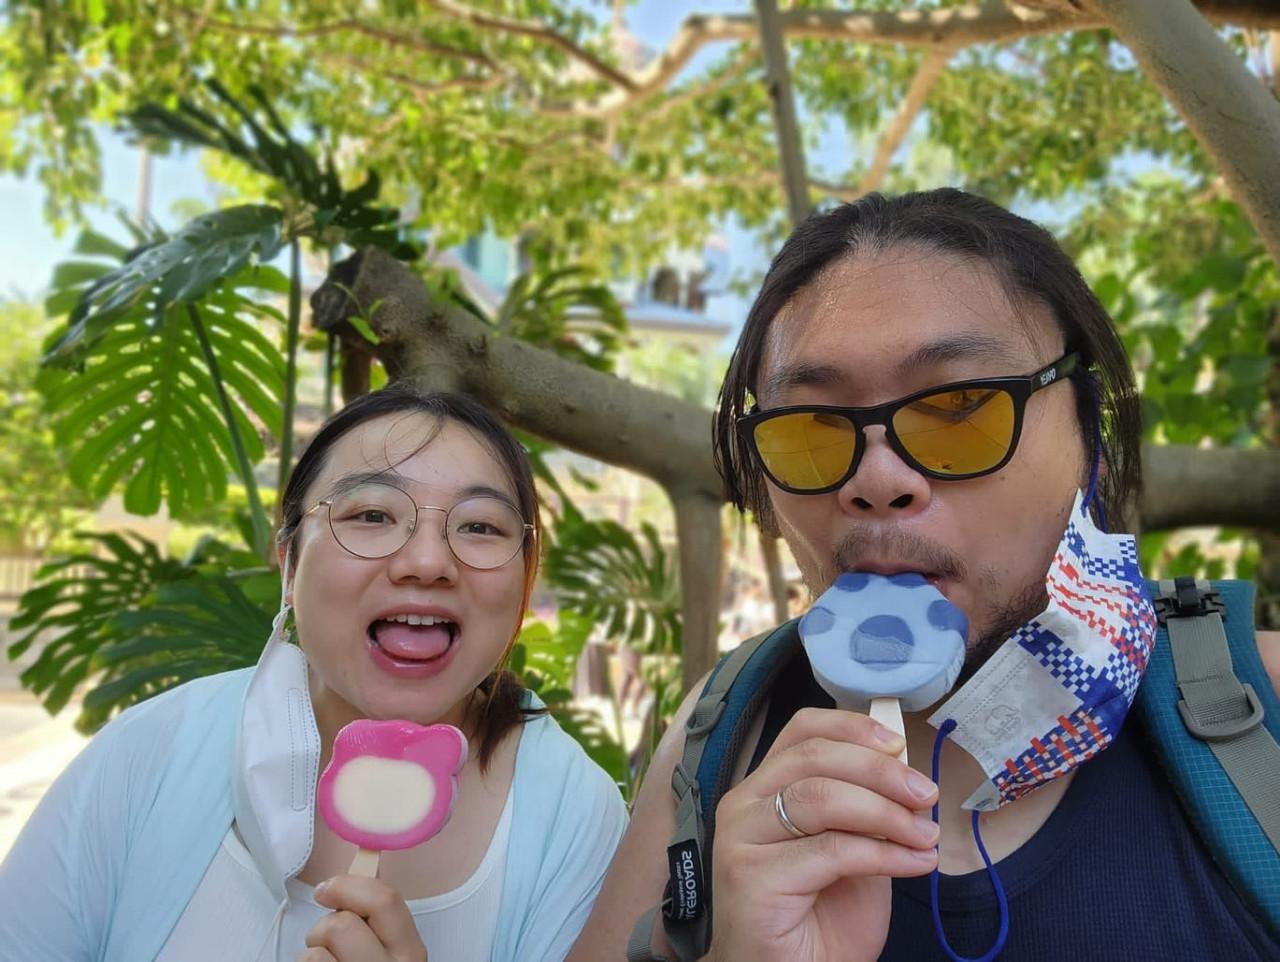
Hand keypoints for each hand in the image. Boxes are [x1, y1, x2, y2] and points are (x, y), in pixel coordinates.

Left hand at [297, 874, 426, 961]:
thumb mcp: (390, 952)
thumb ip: (378, 922)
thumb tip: (350, 877)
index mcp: (410, 952)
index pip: (386, 900)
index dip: (348, 886)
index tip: (327, 890)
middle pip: (341, 925)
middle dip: (322, 929)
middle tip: (327, 943)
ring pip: (314, 955)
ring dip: (310, 958)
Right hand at [706, 707, 938, 961]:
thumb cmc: (820, 918)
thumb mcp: (854, 848)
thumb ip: (867, 808)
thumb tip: (905, 767)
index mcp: (764, 787)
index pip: (801, 730)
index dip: (851, 727)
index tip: (899, 744)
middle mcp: (744, 804)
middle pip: (814, 758)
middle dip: (880, 771)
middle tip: (926, 795)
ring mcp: (740, 839)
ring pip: (820, 798)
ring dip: (886, 813)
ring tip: (925, 837)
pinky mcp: (751, 877)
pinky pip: (830, 851)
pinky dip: (884, 854)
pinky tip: (915, 864)